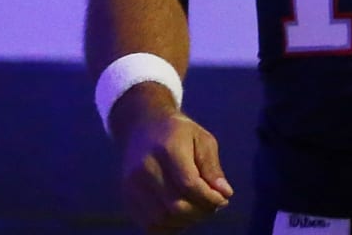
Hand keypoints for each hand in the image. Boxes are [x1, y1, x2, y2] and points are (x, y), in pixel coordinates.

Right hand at [112, 87, 232, 231]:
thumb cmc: (179, 133)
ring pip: (162, 219)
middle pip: (175, 205)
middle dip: (200, 211)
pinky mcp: (127, 198)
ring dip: (186, 221)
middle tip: (213, 206)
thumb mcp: (202, 139)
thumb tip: (224, 193)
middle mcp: (145, 168)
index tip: (223, 199)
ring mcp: (132, 185)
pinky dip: (170, 226)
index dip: (209, 198)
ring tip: (199, 210)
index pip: (189, 184)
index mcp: (167, 148)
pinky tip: (183, 216)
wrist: (143, 127)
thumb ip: (212, 167)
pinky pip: (150, 224)